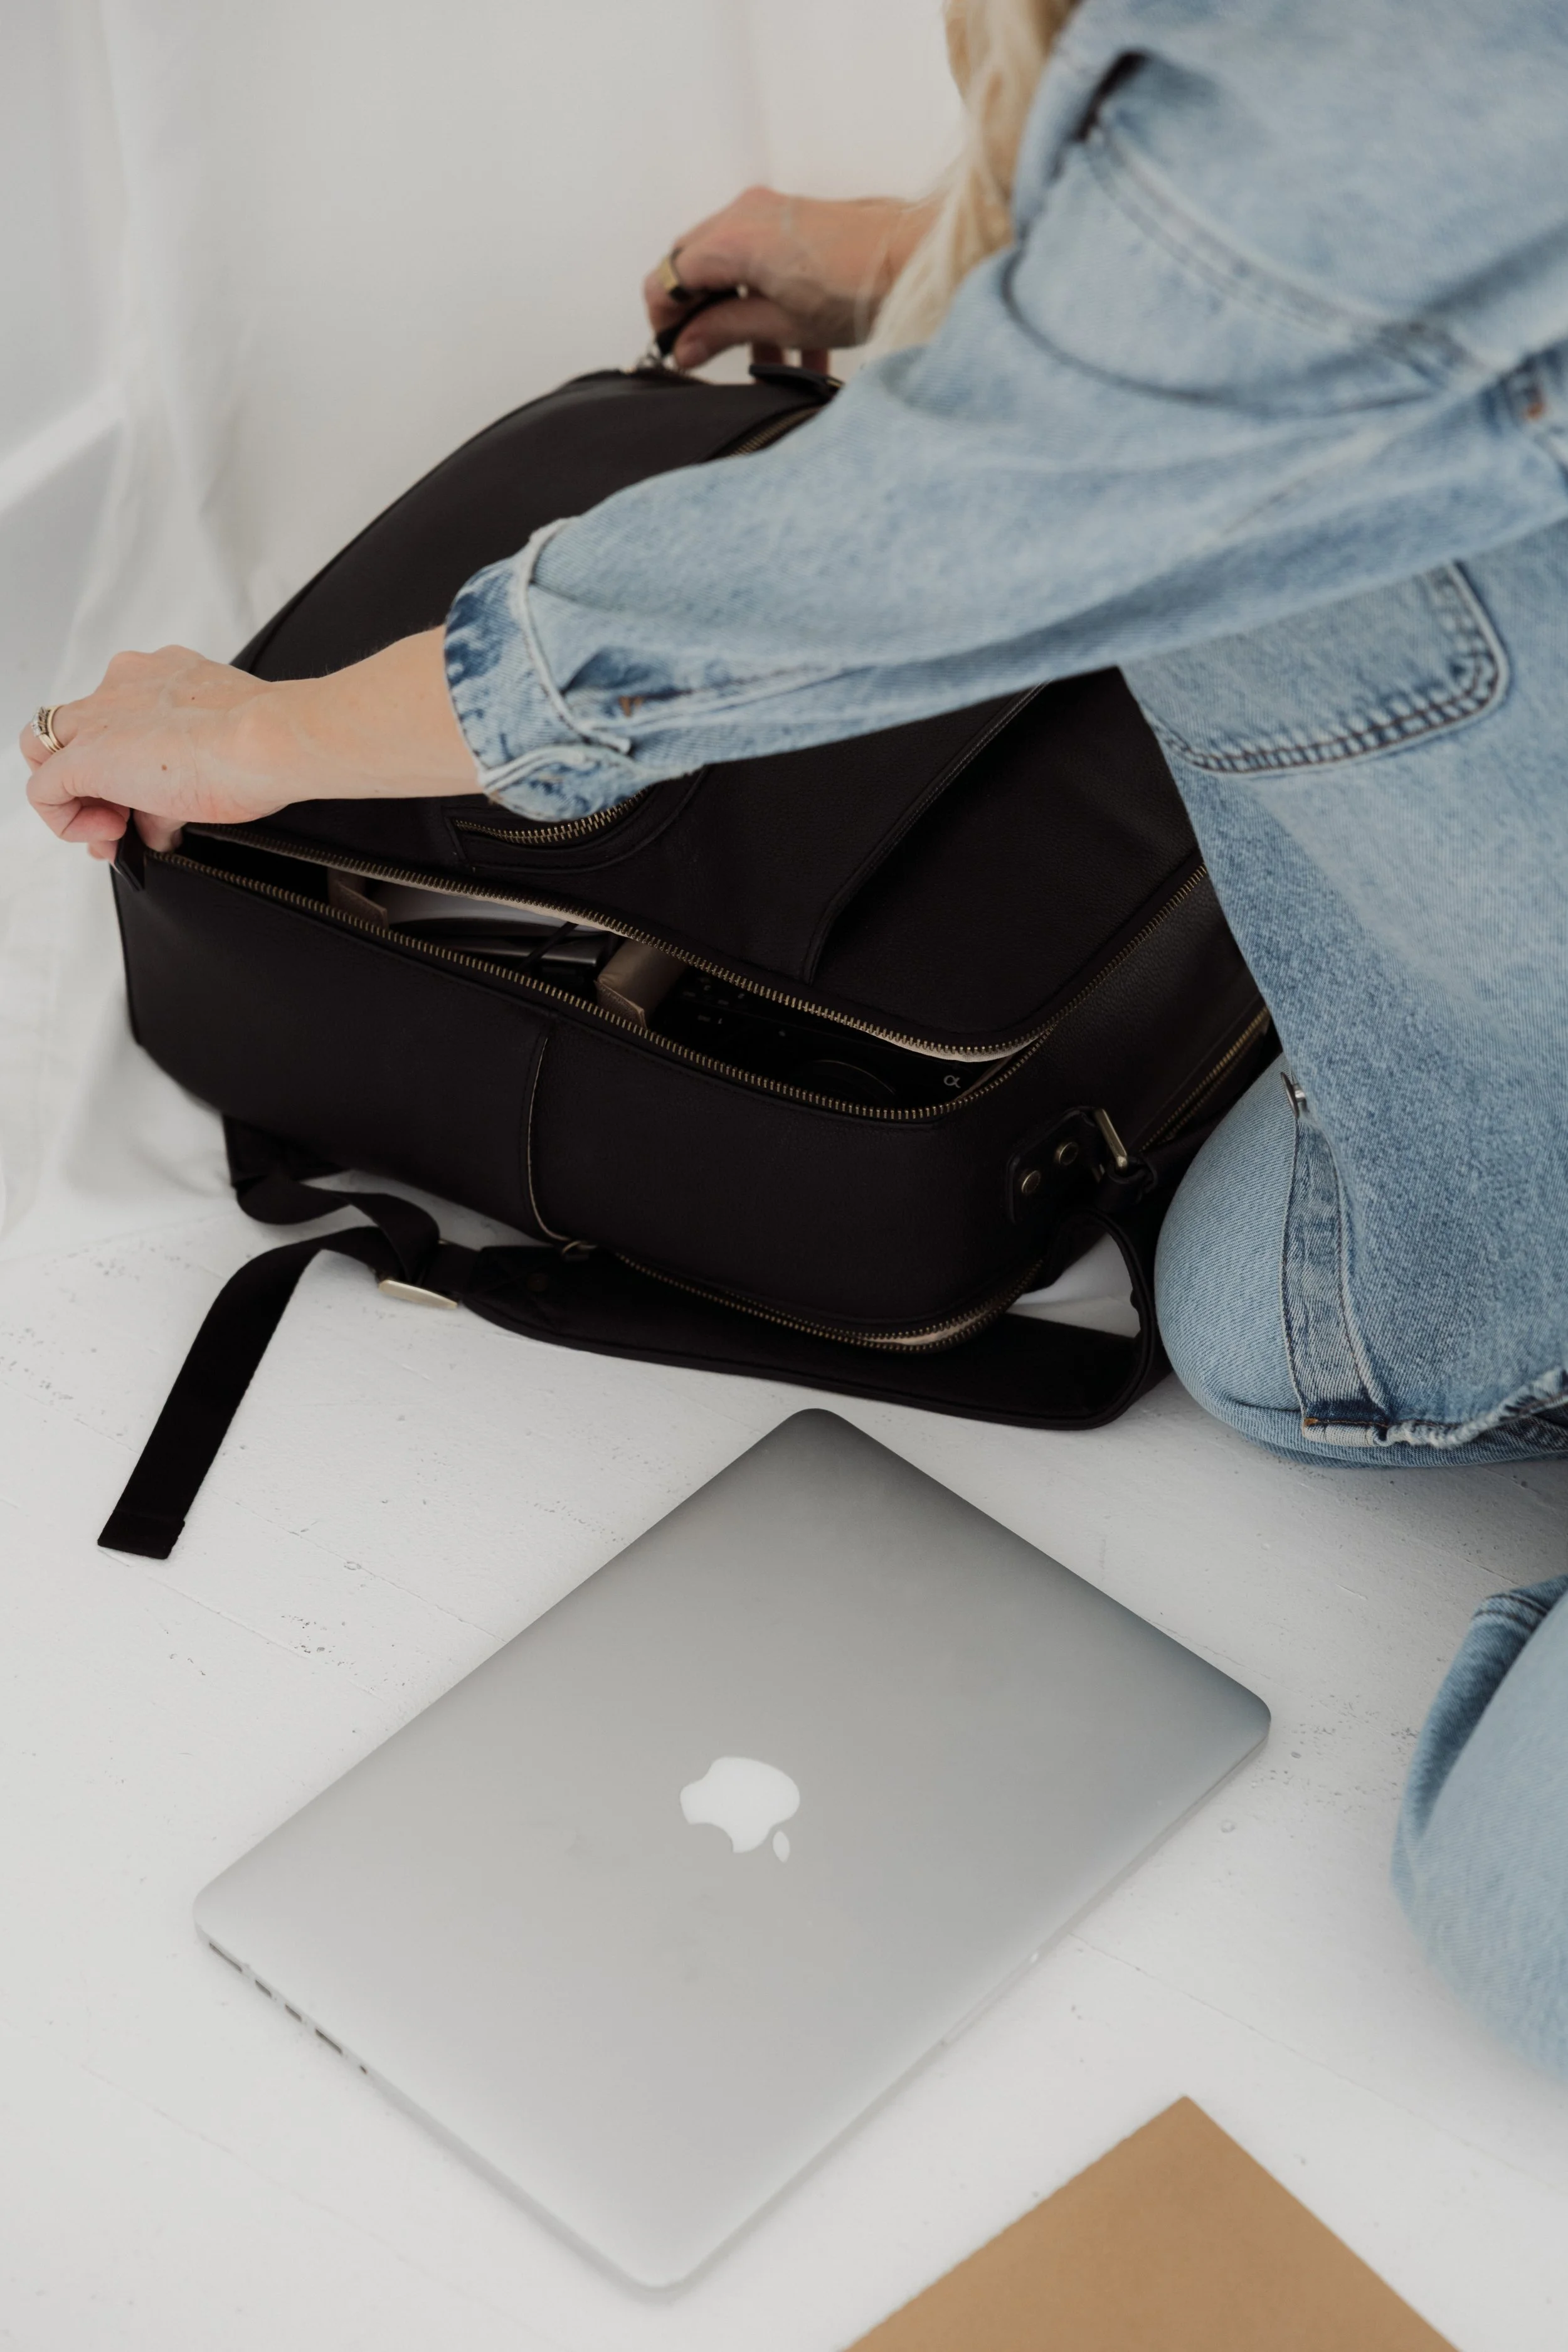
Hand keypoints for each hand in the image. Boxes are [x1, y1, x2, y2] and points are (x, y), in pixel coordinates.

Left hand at [22, 631, 474, 858]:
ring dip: (80, 802)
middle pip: (77, 733)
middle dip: (98, 785)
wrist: (276, 739)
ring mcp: (102, 720)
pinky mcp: (87, 757)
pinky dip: (67, 823)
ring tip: (117, 831)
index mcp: (163, 675)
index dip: (129, 767)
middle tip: (127, 822)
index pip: (122, 717)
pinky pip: (44, 792)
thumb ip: (201, 775)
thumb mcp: (233, 755)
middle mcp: (124, 687)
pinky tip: (108, 838)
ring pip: (50, 754)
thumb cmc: (274, 743)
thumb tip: (186, 815)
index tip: (157, 801)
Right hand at [643, 186, 937, 371]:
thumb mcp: (781, 323)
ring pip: (729, 267)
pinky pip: (758, 259)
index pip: (668, 277)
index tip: (676, 350)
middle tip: (712, 354)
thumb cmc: (857, 286)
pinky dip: (765, 298)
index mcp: (731, 240)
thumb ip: (724, 331)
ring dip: (740, 314)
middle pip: (693, 267)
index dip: (665, 320)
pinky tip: (797, 347)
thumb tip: (687, 346)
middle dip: (700, 315)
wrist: (913, 256)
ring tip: (770, 362)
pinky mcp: (792, 219)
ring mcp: (768, 213)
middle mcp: (743, 215)